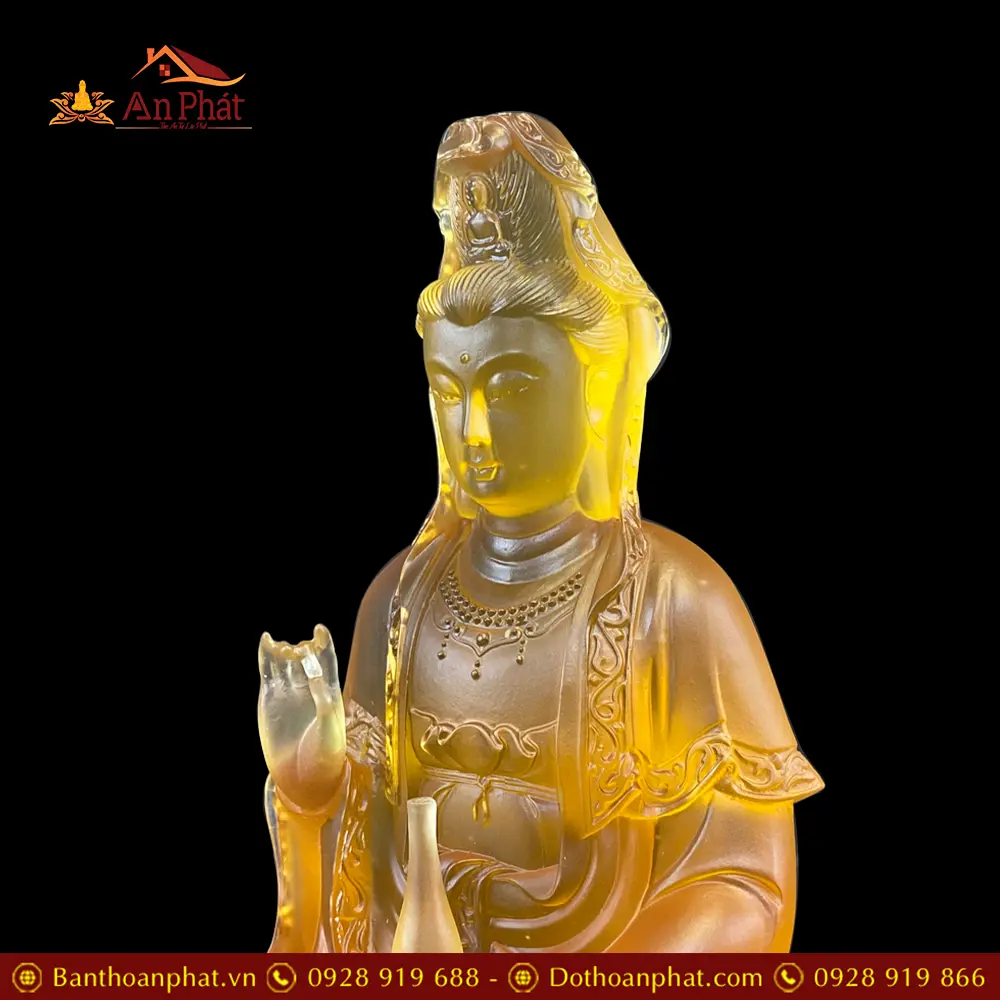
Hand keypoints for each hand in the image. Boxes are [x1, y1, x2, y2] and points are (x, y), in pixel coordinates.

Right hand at [258, 624, 345, 813]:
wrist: (304, 777)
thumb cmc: (324, 753)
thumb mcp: (329, 727)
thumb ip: (323, 702)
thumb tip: (317, 675)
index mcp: (330, 689)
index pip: (327, 658)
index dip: (323, 642)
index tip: (319, 630)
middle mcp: (309, 686)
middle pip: (305, 655)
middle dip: (301, 648)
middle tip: (297, 653)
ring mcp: (289, 690)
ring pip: (286, 660)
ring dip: (284, 649)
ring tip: (281, 647)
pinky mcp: (270, 697)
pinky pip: (269, 671)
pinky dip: (266, 655)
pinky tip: (266, 640)